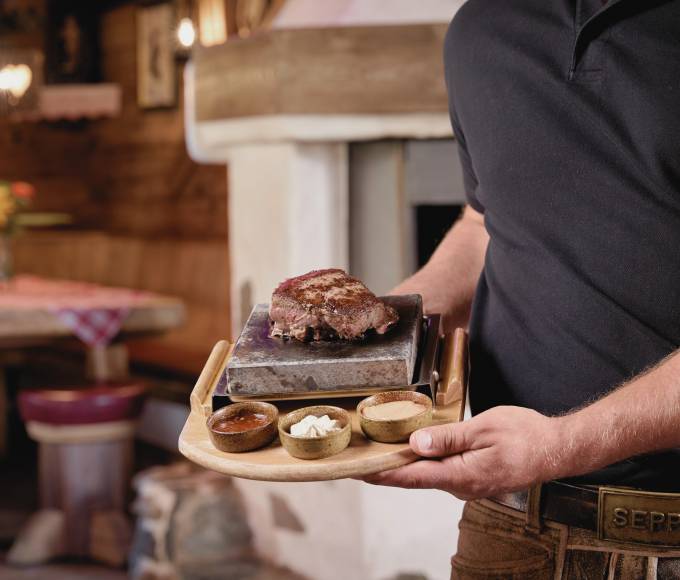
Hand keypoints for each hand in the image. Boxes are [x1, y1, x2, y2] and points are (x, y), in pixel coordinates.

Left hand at [362, 406, 563, 499]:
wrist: (557, 449)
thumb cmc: (525, 436)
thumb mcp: (483, 429)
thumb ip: (448, 438)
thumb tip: (415, 444)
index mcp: (461, 475)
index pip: (412, 477)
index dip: (383, 474)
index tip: (359, 471)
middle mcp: (461, 486)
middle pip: (416, 477)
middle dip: (389, 468)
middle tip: (363, 456)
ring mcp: (469, 485)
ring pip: (429, 474)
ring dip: (406, 464)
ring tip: (382, 449)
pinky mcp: (474, 479)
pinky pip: (443, 471)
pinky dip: (425, 462)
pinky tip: (416, 449)